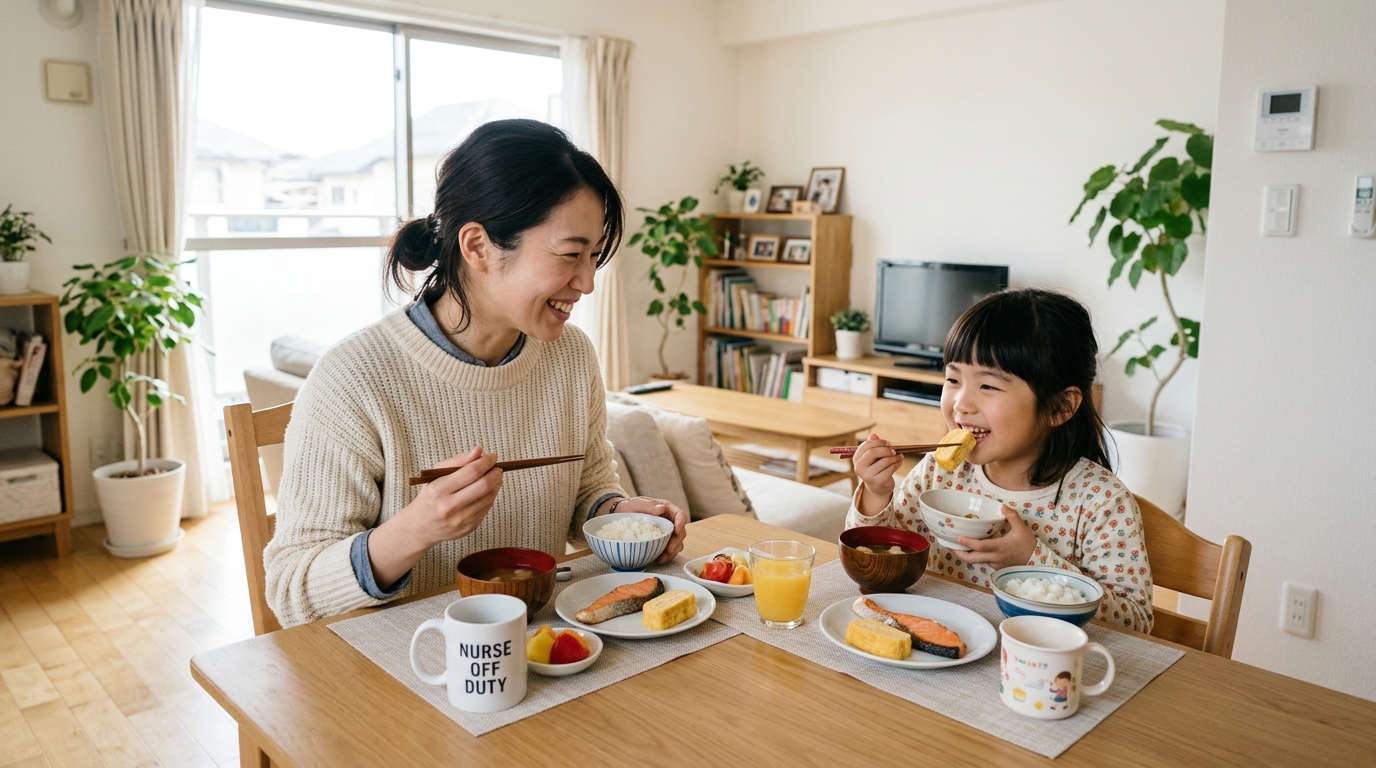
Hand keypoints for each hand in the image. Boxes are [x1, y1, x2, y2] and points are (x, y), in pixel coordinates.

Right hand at [370, 447, 502, 587]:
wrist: (420, 527)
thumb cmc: (430, 496)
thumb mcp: (436, 475)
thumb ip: (458, 461)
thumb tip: (479, 450)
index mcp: (438, 490)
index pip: (471, 472)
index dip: (486, 462)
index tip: (492, 456)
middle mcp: (449, 506)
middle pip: (484, 485)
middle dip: (495, 473)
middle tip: (497, 467)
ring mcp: (461, 519)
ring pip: (489, 497)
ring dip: (496, 484)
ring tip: (494, 477)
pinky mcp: (469, 527)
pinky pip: (487, 508)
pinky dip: (491, 496)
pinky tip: (486, 491)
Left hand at [607, 496, 687, 562]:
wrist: (622, 515)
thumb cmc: (631, 507)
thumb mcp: (638, 503)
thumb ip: (649, 505)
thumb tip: (661, 509)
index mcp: (667, 509)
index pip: (680, 515)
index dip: (681, 524)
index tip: (677, 531)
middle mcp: (670, 521)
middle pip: (681, 532)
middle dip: (676, 542)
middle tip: (668, 550)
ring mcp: (667, 532)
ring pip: (678, 543)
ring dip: (673, 551)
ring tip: (663, 558)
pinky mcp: (663, 541)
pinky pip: (670, 550)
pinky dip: (667, 556)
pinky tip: (659, 559)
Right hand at [853, 433, 901, 514]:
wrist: (878, 487)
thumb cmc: (876, 467)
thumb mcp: (873, 456)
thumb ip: (873, 445)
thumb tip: (873, 435)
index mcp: (856, 458)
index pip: (866, 445)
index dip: (878, 442)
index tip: (888, 443)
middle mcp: (859, 467)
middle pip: (873, 452)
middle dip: (886, 450)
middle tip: (894, 450)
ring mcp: (868, 475)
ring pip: (884, 461)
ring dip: (895, 457)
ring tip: (900, 456)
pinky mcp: (878, 481)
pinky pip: (890, 468)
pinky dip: (897, 463)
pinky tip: (900, 462)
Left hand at [956, 505, 1036, 568]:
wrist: (1037, 561)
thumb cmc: (1028, 544)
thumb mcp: (1021, 528)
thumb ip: (1012, 516)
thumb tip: (1002, 506)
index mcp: (1000, 547)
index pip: (980, 546)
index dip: (967, 542)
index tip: (958, 537)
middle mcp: (995, 558)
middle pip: (973, 559)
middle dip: (960, 554)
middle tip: (951, 546)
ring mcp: (996, 564)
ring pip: (978, 561)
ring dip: (969, 555)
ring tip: (961, 546)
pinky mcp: (998, 568)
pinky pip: (985, 562)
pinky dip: (979, 557)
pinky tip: (976, 550)